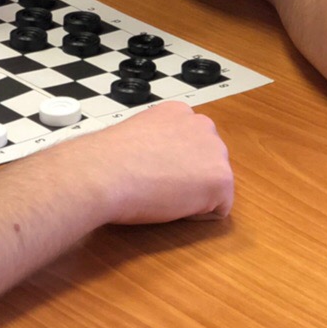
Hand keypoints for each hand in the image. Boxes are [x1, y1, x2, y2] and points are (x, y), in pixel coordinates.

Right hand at [54, 102, 233, 223]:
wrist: (105, 172)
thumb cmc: (109, 159)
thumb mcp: (136, 136)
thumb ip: (156, 142)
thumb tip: (154, 158)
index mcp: (179, 112)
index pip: (191, 144)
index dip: (173, 164)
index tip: (154, 169)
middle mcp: (201, 125)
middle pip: (207, 162)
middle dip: (190, 176)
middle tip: (158, 184)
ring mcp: (215, 151)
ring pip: (214, 184)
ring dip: (195, 194)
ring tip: (163, 193)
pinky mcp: (221, 179)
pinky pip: (219, 208)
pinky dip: (198, 214)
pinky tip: (172, 205)